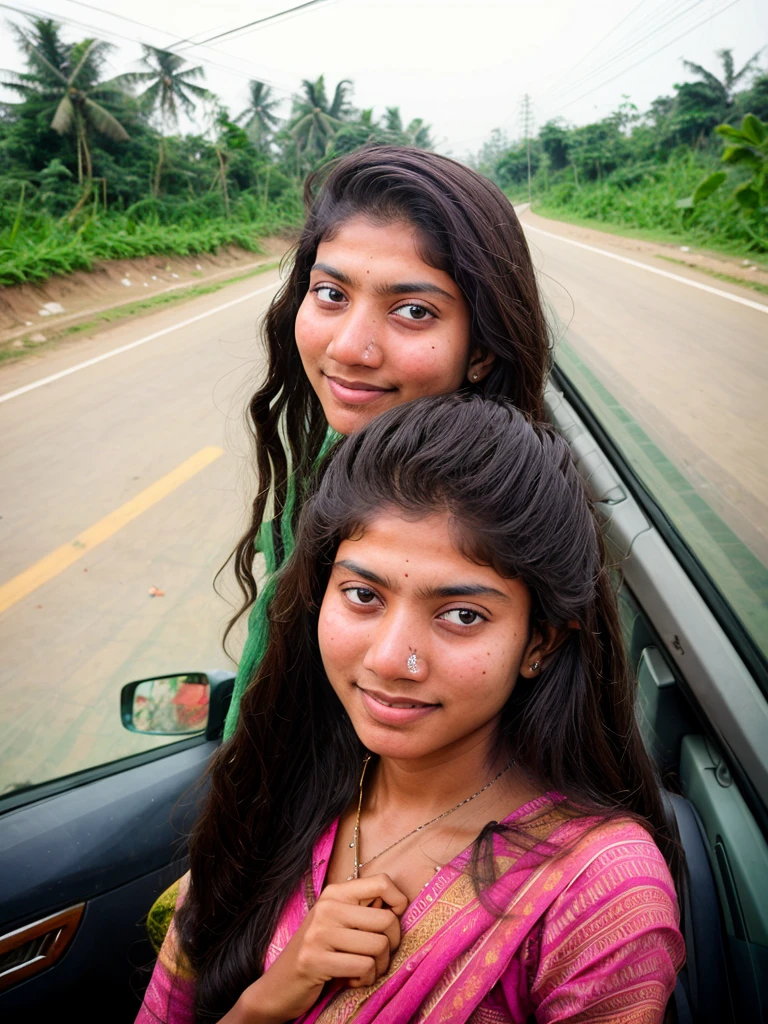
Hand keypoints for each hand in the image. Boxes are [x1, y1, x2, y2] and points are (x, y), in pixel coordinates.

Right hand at [232, 873, 408, 1023]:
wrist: (279, 985)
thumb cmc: (318, 952)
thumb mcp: (337, 923)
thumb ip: (363, 910)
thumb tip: (399, 904)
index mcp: (335, 893)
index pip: (382, 882)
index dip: (398, 902)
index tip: (391, 923)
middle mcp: (327, 907)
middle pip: (387, 919)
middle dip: (391, 944)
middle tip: (377, 955)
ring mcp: (319, 932)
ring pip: (379, 945)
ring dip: (378, 966)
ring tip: (362, 969)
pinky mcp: (315, 960)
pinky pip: (364, 967)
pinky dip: (365, 979)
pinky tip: (350, 979)